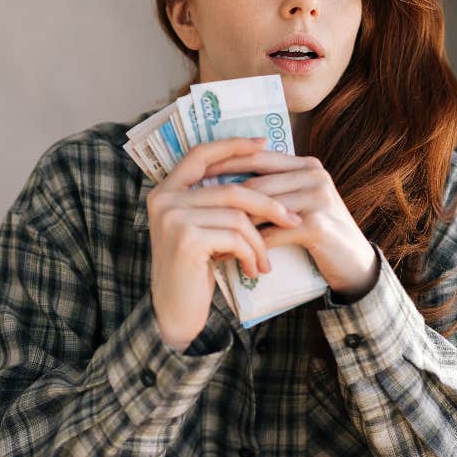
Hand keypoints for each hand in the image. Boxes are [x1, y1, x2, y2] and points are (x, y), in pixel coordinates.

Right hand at [147, 137, 303, 350]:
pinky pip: (235, 237)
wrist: (174, 313)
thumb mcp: (202, 230)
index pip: (200, 154)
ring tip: (264, 262)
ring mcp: (172, 218)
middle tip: (293, 219)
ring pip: (237, 216)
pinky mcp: (186, 239)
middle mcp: (164, 199)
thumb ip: (215, 203)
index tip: (263, 143)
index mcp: (166, 190)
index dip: (232, 145)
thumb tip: (260, 176)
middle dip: (268, 205)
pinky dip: (251, 254)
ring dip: (260, 241)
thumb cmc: (193, 271)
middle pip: (231, 189)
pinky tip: (252, 271)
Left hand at [204, 152, 378, 302]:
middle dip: (226, 202)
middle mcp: (314, 174)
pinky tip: (234, 257)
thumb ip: (272, 189)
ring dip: (235, 228)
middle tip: (198, 215)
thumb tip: (221, 183)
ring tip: (212, 239)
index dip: (224, 165)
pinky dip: (251, 247)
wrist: (353, 263)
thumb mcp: (296, 204)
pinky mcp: (317, 224)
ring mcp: (318, 197)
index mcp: (305, 164)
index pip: (257, 157)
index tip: (194, 177)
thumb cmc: (318, 232)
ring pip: (262, 209)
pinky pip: (273, 233)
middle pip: (256, 184)